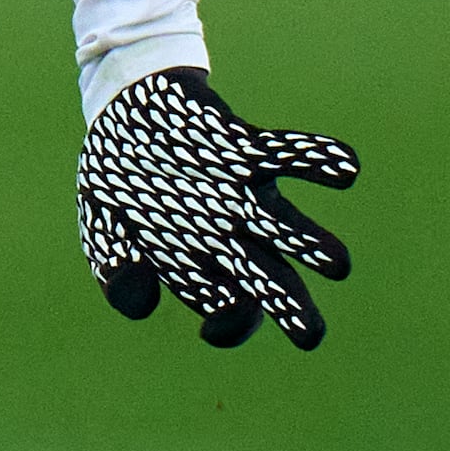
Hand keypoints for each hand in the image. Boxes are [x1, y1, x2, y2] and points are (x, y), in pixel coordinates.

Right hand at [77, 65, 356, 348]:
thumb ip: (114, 272)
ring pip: (285, 230)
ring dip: (310, 246)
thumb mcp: (103, 229)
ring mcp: (241, 197)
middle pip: (269, 283)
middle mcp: (230, 238)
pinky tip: (346, 170)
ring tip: (337, 266)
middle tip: (310, 338)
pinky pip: (286, 157)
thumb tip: (143, 304)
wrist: (126, 112)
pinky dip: (314, 160)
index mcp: (198, 265)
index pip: (228, 312)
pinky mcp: (245, 151)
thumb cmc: (120, 182)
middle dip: (290, 310)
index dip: (230, 323)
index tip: (218, 317)